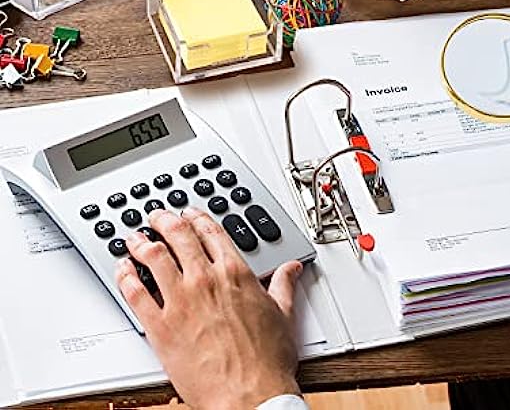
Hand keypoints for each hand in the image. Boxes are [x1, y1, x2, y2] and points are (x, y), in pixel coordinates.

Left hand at [115, 207, 302, 409]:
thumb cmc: (266, 361)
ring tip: (134, 238)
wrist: (250, 397)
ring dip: (141, 243)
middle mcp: (206, 280)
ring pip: (153, 258)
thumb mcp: (283, 314)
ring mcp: (181, 302)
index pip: (210, 231)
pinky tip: (121, 270)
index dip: (196, 218)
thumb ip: (284, 285)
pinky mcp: (161, 328)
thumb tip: (291, 269)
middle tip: (157, 217)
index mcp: (235, 273)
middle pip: (178, 236)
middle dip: (164, 221)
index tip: (189, 214)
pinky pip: (135, 294)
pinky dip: (124, 277)